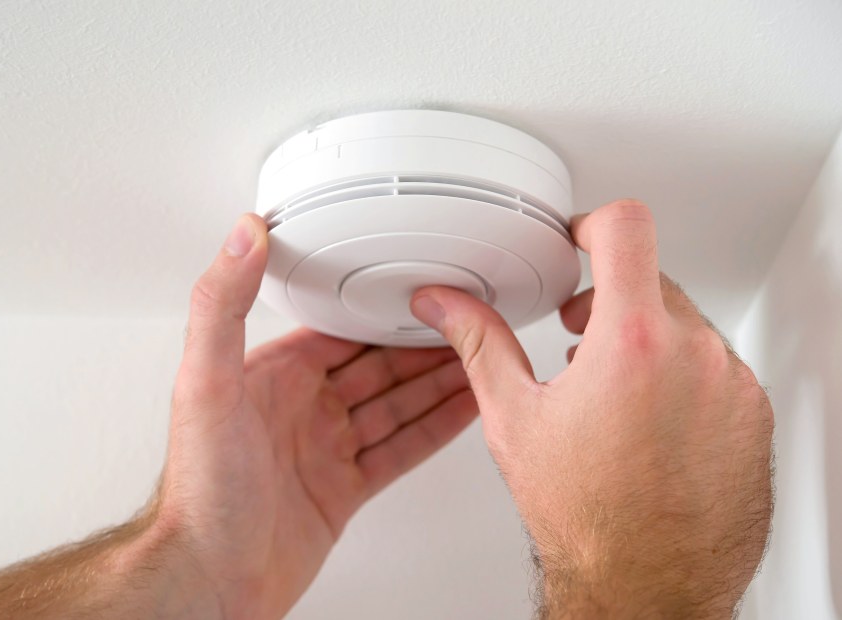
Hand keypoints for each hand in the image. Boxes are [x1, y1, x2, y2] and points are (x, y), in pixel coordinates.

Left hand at [154, 214, 477, 618]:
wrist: (212, 578)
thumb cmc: (201, 490)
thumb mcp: (206, 383)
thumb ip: (221, 305)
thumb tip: (241, 235)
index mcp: (273, 376)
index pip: (339, 329)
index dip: (382, 309)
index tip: (417, 288)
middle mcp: (302, 409)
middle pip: (377, 365)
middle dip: (422, 344)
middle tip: (467, 322)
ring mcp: (325, 449)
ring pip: (396, 404)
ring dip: (438, 382)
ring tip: (480, 359)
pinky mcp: (343, 488)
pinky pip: (400, 449)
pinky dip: (435, 429)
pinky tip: (462, 410)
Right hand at [411, 200, 773, 616]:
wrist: (647, 586)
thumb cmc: (586, 517)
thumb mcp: (515, 417)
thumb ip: (480, 343)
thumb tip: (446, 304)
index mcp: (631, 343)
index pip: (626, 228)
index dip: (594, 223)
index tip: (581, 239)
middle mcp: (695, 355)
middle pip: (652, 279)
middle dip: (611, 299)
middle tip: (579, 338)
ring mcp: (733, 386)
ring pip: (686, 325)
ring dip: (648, 342)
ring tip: (613, 391)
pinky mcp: (752, 415)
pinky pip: (717, 368)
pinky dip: (683, 377)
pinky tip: (650, 423)